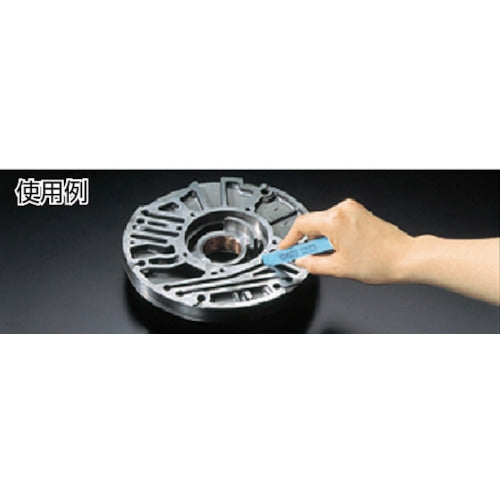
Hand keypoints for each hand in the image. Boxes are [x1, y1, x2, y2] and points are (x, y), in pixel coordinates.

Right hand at [279, 199, 413, 283]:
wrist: (406, 257)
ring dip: (320, 238)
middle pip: (313, 222)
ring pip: (325, 222)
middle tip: (301, 257)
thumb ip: (314, 264)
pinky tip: (337, 249)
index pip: (301, 225)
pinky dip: (332, 234)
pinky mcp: (360, 213)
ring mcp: (353, 209)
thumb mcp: (339, 268)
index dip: (289, 239)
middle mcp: (343, 209)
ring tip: (326, 257)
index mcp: (334, 220)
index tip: (284, 249)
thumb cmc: (380, 261)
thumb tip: (303, 261)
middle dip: (305, 241)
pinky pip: (338, 221)